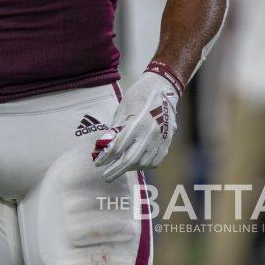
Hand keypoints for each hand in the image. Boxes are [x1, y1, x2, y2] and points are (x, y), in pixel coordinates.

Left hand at [93, 65, 181, 182]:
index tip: (97, 163)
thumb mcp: (122, 109)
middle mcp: (150, 134)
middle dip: (116, 170)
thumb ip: (115, 129)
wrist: (164, 87)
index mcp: (136, 124)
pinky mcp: (167, 141)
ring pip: (144, 163)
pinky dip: (144, 165)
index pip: (118, 147)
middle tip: (106, 177)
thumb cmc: (139, 95)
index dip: (106, 158)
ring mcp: (161, 139)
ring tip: (119, 167)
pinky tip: (135, 164)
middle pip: (130, 160)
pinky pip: (155, 161)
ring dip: (130, 168)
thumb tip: (103, 146)